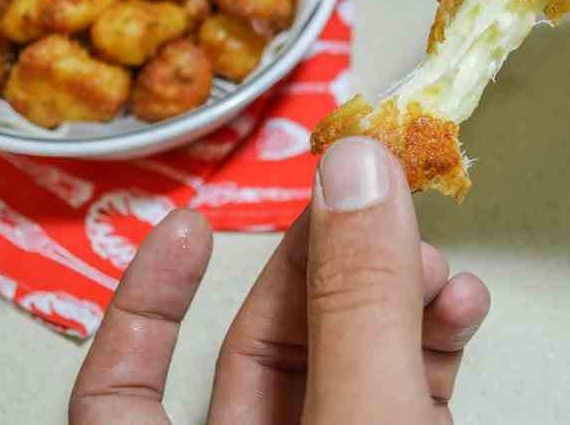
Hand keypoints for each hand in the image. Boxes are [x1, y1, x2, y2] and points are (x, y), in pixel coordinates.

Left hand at [69, 137, 489, 423]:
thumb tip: (353, 172)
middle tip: (367, 206)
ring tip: (432, 261)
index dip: (144, 301)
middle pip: (261, 351)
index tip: (186, 223)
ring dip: (390, 297)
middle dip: (325, 268)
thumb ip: (355, 309)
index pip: (115, 396)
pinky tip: (455, 307)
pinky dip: (425, 344)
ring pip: (338, 364)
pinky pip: (395, 391)